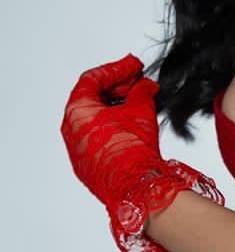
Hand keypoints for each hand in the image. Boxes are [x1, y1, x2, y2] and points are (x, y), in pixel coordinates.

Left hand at [60, 54, 160, 202]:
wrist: (134, 186)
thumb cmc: (130, 151)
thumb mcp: (141, 110)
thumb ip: (142, 91)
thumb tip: (146, 86)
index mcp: (77, 110)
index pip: (93, 79)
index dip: (117, 69)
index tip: (133, 66)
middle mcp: (71, 129)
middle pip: (93, 98)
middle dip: (118, 88)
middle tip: (139, 83)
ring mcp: (78, 148)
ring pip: (96, 119)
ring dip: (117, 108)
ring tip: (140, 104)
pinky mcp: (87, 164)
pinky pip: (98, 138)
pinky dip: (113, 127)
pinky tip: (133, 126)